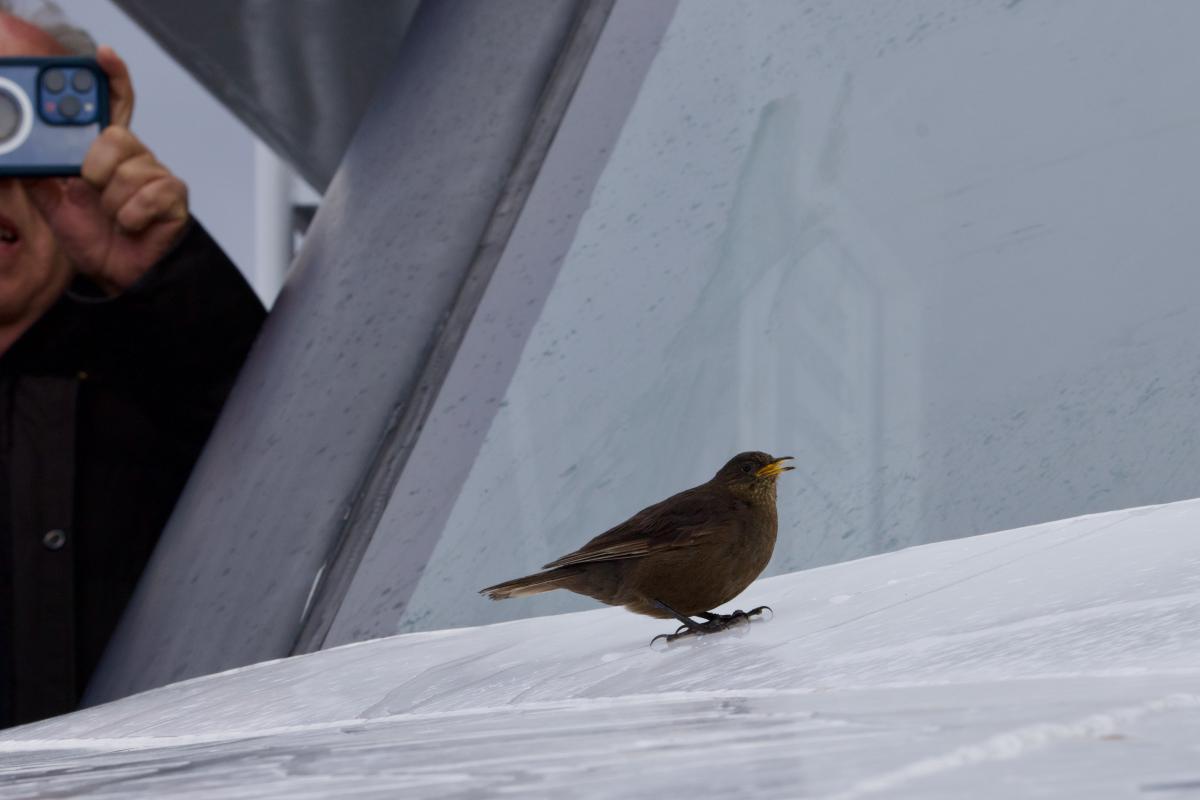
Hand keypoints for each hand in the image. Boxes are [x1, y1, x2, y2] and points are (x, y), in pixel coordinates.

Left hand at [28, 46, 188, 293]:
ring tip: (115, 218)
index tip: (102, 56)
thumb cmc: (97, 239)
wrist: (121, 276)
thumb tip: (21, 153)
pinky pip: (146, 194)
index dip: (111, 77)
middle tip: (92, 188)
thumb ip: (40, 174)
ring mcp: (156, 176)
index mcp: (106, 152)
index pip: (113, 104)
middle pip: (115, 136)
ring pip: (126, 171)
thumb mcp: (54, 204)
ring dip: (111, 203)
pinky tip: (132, 226)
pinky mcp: (173, 196)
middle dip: (94, 167)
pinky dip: (130, 216)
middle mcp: (134, 157)